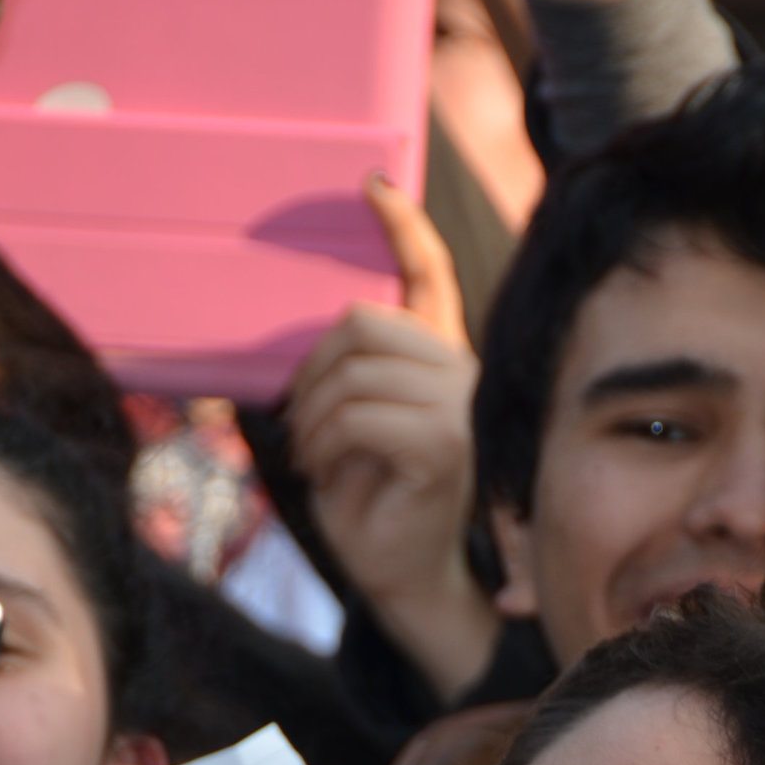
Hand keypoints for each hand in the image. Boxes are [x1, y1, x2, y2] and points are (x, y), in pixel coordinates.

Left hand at [291, 178, 498, 702]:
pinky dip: (326, 444)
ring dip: (314, 420)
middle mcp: (461, 371)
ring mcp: (459, 406)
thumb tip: (311, 324)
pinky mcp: (444, 443)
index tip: (370, 185)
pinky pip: (359, 416)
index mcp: (441, 357)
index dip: (400, 226)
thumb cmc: (375, 505)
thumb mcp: (353, 424)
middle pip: (366, 321)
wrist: (407, 578)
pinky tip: (326, 473)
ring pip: (354, 372)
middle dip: (314, 371)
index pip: (429, 274)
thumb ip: (349, 371)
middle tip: (303, 425)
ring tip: (316, 459)